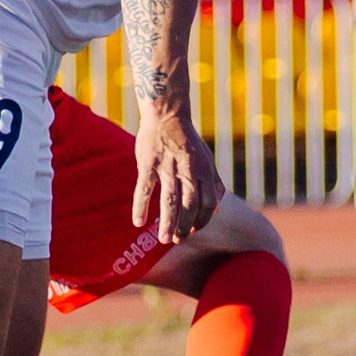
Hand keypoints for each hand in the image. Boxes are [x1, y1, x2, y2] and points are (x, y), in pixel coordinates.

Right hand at [132, 109, 222, 244]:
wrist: (167, 115)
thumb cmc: (188, 140)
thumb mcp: (207, 160)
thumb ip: (214, 184)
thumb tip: (217, 209)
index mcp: (205, 170)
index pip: (207, 202)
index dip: (202, 219)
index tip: (194, 230)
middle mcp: (188, 170)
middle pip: (189, 204)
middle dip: (185, 226)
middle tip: (177, 241)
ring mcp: (168, 167)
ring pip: (169, 200)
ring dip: (168, 222)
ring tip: (164, 240)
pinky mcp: (148, 164)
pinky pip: (144, 189)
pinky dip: (141, 206)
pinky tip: (138, 222)